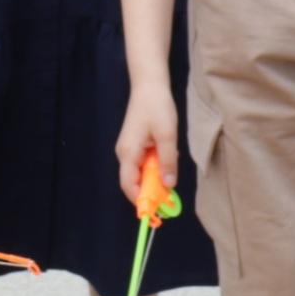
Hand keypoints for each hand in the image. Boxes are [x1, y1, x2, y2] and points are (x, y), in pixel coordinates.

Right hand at [115, 84, 180, 213]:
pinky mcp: (135, 144)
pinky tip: (166, 163)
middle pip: (133, 182)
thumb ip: (167, 162)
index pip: (129, 185)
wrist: (149, 85)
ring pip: (139, 173)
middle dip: (150, 192)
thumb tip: (168, 186)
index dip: (141, 200)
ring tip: (170, 178)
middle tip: (169, 198)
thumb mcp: (167, 135)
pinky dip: (154, 168)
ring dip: (154, 179)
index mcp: (128, 153)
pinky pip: (142, 163)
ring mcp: (128, 149)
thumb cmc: (157, 107)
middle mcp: (124, 153)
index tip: (156, 210)